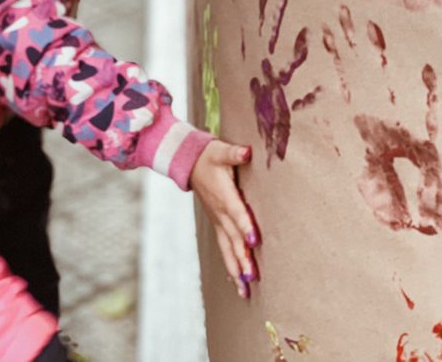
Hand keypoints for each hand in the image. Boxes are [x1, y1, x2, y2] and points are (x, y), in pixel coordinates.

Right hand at [190, 140, 257, 298]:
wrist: (188, 162)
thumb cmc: (208, 155)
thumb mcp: (220, 150)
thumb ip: (234, 153)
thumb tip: (246, 152)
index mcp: (224, 195)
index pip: (236, 212)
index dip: (245, 226)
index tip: (254, 242)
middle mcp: (220, 212)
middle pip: (232, 239)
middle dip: (242, 259)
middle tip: (251, 278)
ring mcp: (217, 220)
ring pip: (227, 248)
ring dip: (236, 269)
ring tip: (245, 291)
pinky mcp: (217, 224)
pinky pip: (223, 247)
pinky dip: (230, 264)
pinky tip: (236, 281)